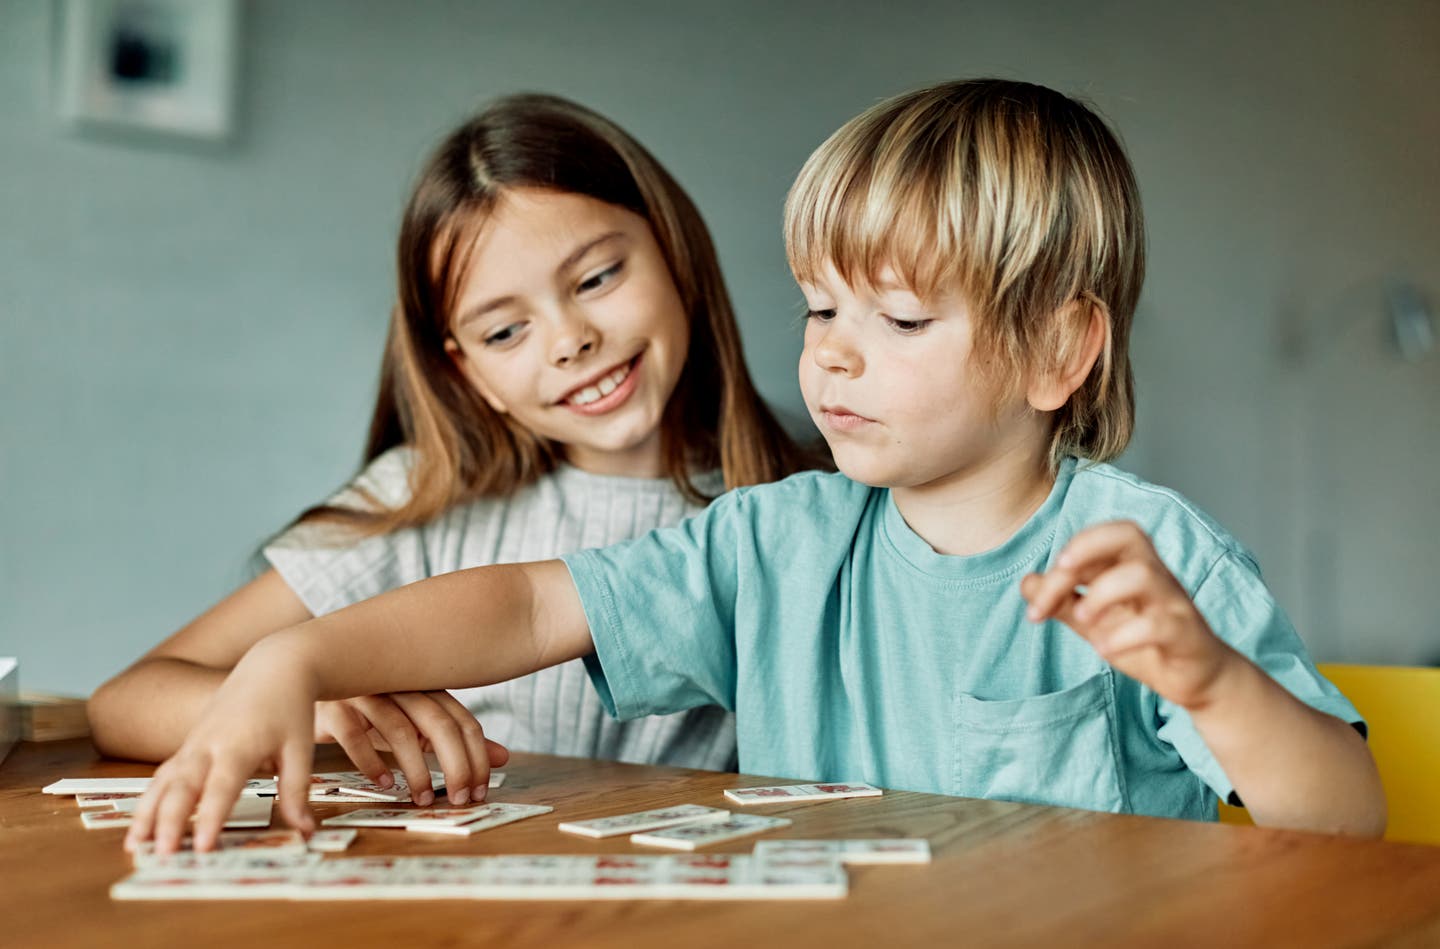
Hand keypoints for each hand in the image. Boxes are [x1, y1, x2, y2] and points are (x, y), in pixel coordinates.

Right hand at [124, 638, 317, 854]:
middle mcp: (209, 743)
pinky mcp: (188, 744)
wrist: (273, 666)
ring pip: (164, 780)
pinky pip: (163, 774)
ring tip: (133, 846)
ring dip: (146, 813)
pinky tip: (140, 825)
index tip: (203, 847)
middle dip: (169, 822)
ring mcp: (194, 742)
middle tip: (159, 856)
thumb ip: (297, 791)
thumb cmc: (290, 707)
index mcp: (240, 744)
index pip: (222, 787)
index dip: (211, 817)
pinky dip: (148, 799)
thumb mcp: (300, 748)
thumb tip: (305, 832)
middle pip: (183, 786)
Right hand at [314, 693, 509, 806]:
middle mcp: (400, 686)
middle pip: (438, 724)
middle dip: (455, 765)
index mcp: (425, 688)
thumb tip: (503, 757)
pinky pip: (355, 735)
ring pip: (400, 730)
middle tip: (460, 799)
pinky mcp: (333, 706)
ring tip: (422, 799)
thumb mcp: (417, 724)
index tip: (480, 791)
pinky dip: (372, 762)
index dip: (477, 758)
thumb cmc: (372, 710)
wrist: (308, 685)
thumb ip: (455, 739)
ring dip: (415, 769)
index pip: (463, 721)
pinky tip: (385, 784)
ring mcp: (366, 693)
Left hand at [1020, 521, 1242, 709]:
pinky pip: (1157, 624)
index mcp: (1130, 566)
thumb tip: (1027, 582)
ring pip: (1142, 574)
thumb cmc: (1146, 641)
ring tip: (1083, 619)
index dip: (1067, 553)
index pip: (1100, 539)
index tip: (1037, 589)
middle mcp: (1154, 575)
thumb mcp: (1095, 621)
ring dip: (1102, 593)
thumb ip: (1061, 601)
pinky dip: (1124, 635)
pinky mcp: (1185, 633)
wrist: (1196, 678)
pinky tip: (1104, 649)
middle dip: (1087, 547)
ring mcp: (1172, 602)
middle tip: (1060, 573)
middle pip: (1130, 533)